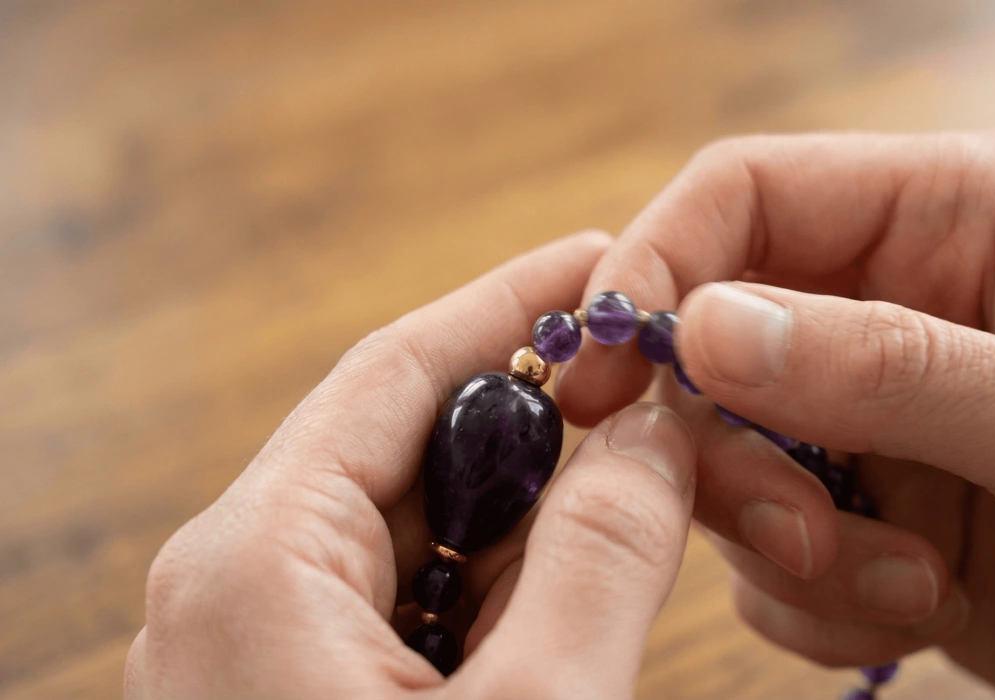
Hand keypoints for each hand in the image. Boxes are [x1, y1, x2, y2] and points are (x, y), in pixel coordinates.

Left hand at [125, 231, 697, 698]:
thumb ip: (600, 560)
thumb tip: (653, 432)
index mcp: (256, 568)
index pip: (394, 375)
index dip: (507, 308)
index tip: (598, 264)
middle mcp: (239, 594)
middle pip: (410, 455)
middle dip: (537, 432)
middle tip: (653, 405)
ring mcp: (262, 654)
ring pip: (421, 543)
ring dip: (532, 529)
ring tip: (637, 515)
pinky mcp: (298, 699)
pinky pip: (412, 615)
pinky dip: (500, 603)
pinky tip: (569, 615)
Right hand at [557, 132, 994, 698]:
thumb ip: (887, 366)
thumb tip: (701, 328)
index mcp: (961, 218)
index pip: (751, 195)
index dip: (658, 263)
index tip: (600, 361)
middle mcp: (906, 305)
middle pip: (718, 338)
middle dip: (731, 443)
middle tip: (790, 520)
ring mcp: (885, 418)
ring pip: (733, 455)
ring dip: (787, 536)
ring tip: (903, 582)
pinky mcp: (875, 516)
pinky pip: (770, 547)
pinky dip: (815, 597)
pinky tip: (918, 613)